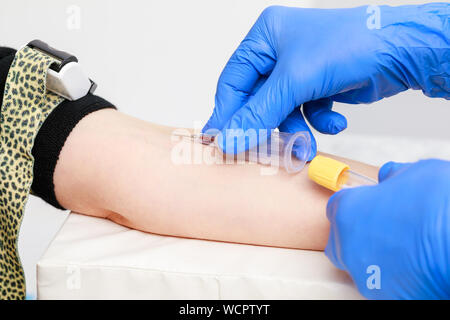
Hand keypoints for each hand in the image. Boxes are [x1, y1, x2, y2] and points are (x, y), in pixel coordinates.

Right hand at [203, 4, 449, 156]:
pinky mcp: (317, 85)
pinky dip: (316, 121)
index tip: (218, 140)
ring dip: (294, 130)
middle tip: (262, 151)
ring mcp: (299, 70)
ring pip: (281, 110)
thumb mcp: (296, 81)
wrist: (400, 50)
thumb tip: (228, 139)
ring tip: (305, 146)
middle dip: (267, 126)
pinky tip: (333, 121)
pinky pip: (304, 111)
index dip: (226, 112)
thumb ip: (259, 113)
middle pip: (257, 99)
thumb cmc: (349, 46)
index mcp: (265, 36)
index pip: (233, 80)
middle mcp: (279, 52)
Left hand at [326, 159, 449, 298]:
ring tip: (406, 247)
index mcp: (347, 212)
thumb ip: (393, 176)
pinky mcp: (384, 297)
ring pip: (361, 264)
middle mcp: (347, 247)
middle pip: (341, 240)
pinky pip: (382, 283)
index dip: (356, 204)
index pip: (338, 207)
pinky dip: (394, 276)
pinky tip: (415, 265)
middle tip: (386, 227)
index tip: (370, 203)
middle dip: (357, 233)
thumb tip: (389, 175)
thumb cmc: (439, 204)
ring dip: (376, 256)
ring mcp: (365, 275)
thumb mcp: (416, 173)